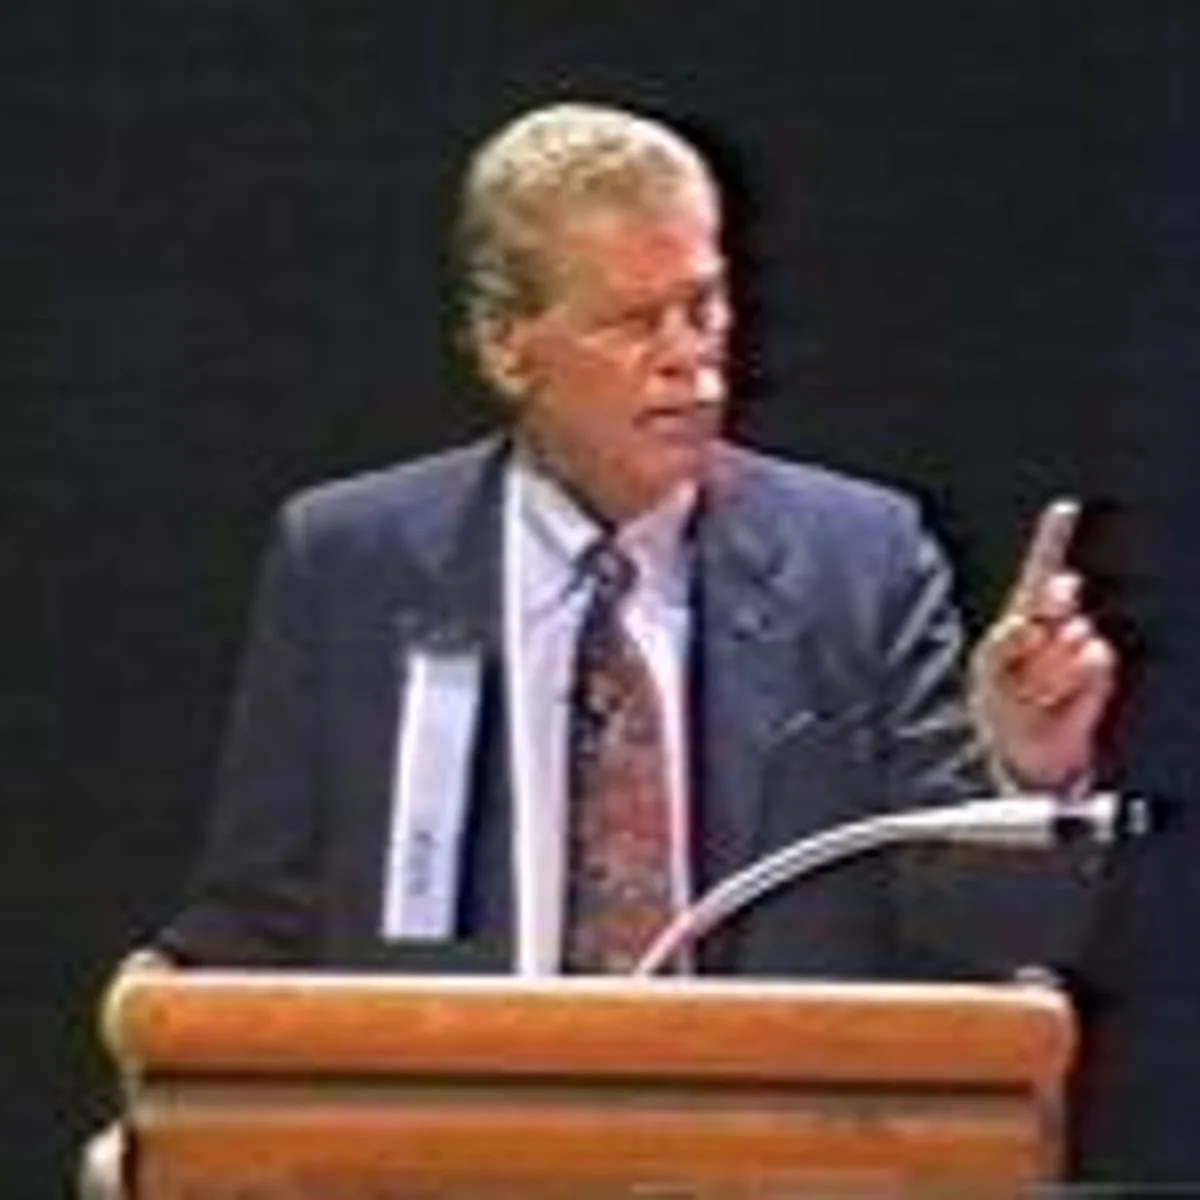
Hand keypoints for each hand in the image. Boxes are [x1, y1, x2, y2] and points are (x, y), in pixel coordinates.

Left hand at [970, 498, 1116, 790]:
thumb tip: (1024, 622)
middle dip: (1049, 610)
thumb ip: (1000, 645)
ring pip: (1075, 635)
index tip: (1064, 507)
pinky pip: (1096, 662)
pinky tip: (1057, 701)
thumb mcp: (987, 674)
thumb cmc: (999, 707)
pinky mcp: (1099, 676)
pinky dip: (1074, 683)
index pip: (1039, 570)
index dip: (1053, 537)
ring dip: (1051, 668)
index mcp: (1022, 619)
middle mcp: (1053, 628)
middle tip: (1035, 641)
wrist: (1024, 754)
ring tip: (1035, 692)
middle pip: (1060, 595)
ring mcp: (1078, 650)